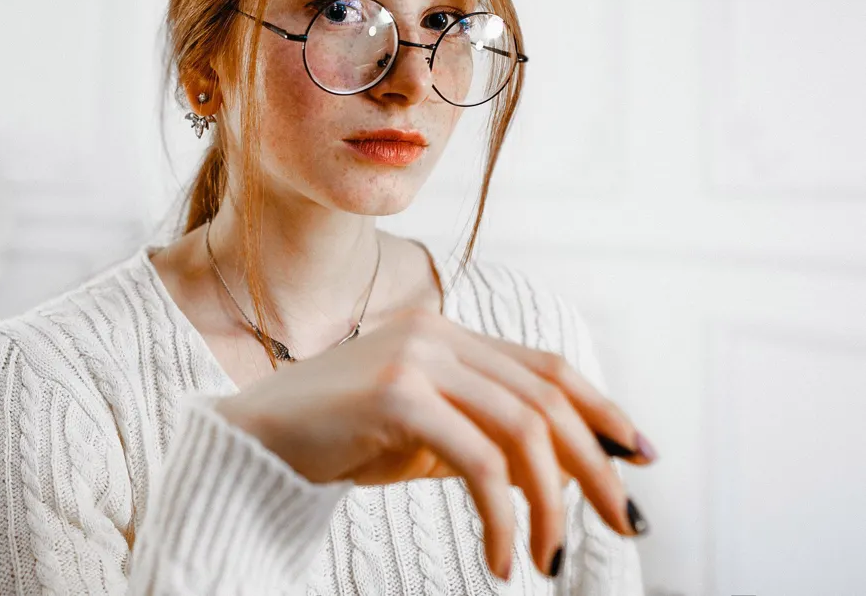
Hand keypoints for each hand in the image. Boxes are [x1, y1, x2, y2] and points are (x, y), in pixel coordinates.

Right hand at [212, 309, 654, 580]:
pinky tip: (502, 560)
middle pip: (548, 398)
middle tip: (624, 525)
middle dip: (597, 467)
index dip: (604, 409)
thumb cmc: (334, 443)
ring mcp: (415, 356)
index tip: (641, 458)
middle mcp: (435, 331)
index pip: (546, 367)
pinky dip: (503, 518)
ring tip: (550, 560)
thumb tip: (558, 472)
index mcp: (444, 331)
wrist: (249, 445)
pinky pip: (479, 463)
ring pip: (525, 430)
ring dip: (553, 505)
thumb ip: (481, 436)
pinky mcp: (395, 393)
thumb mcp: (421, 438)